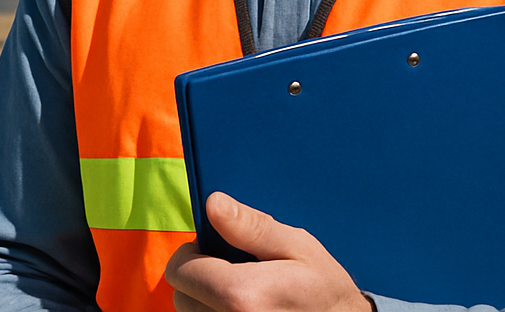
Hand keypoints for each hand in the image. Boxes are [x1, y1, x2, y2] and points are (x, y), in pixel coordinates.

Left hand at [165, 192, 371, 311]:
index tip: (211, 248)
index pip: (180, 272)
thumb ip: (251, 227)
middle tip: (230, 270)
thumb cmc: (324, 288)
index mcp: (242, 296)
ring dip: (204, 300)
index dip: (190, 254)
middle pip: (181, 297)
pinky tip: (244, 307)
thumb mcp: (296, 247)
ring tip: (241, 292)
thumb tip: (213, 204)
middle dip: (197, 277)